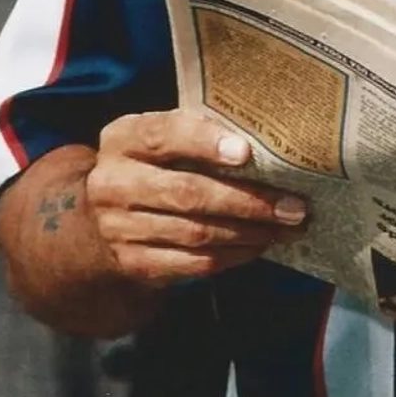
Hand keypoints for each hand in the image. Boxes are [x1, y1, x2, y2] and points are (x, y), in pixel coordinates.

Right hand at [85, 110, 308, 287]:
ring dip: (249, 232)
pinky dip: (233, 256)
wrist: (102, 220)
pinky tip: (258, 246)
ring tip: (285, 228)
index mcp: (122, 139)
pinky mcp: (133, 263)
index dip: (204, 142)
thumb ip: (198, 133)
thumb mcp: (161, 140)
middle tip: (293, 206)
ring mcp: (118, 227)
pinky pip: (193, 262)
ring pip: (196, 233)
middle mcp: (113, 183)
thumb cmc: (153, 168)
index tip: (246, 152)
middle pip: (188, 192)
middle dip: (248, 201)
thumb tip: (267, 145)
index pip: (163, 135)